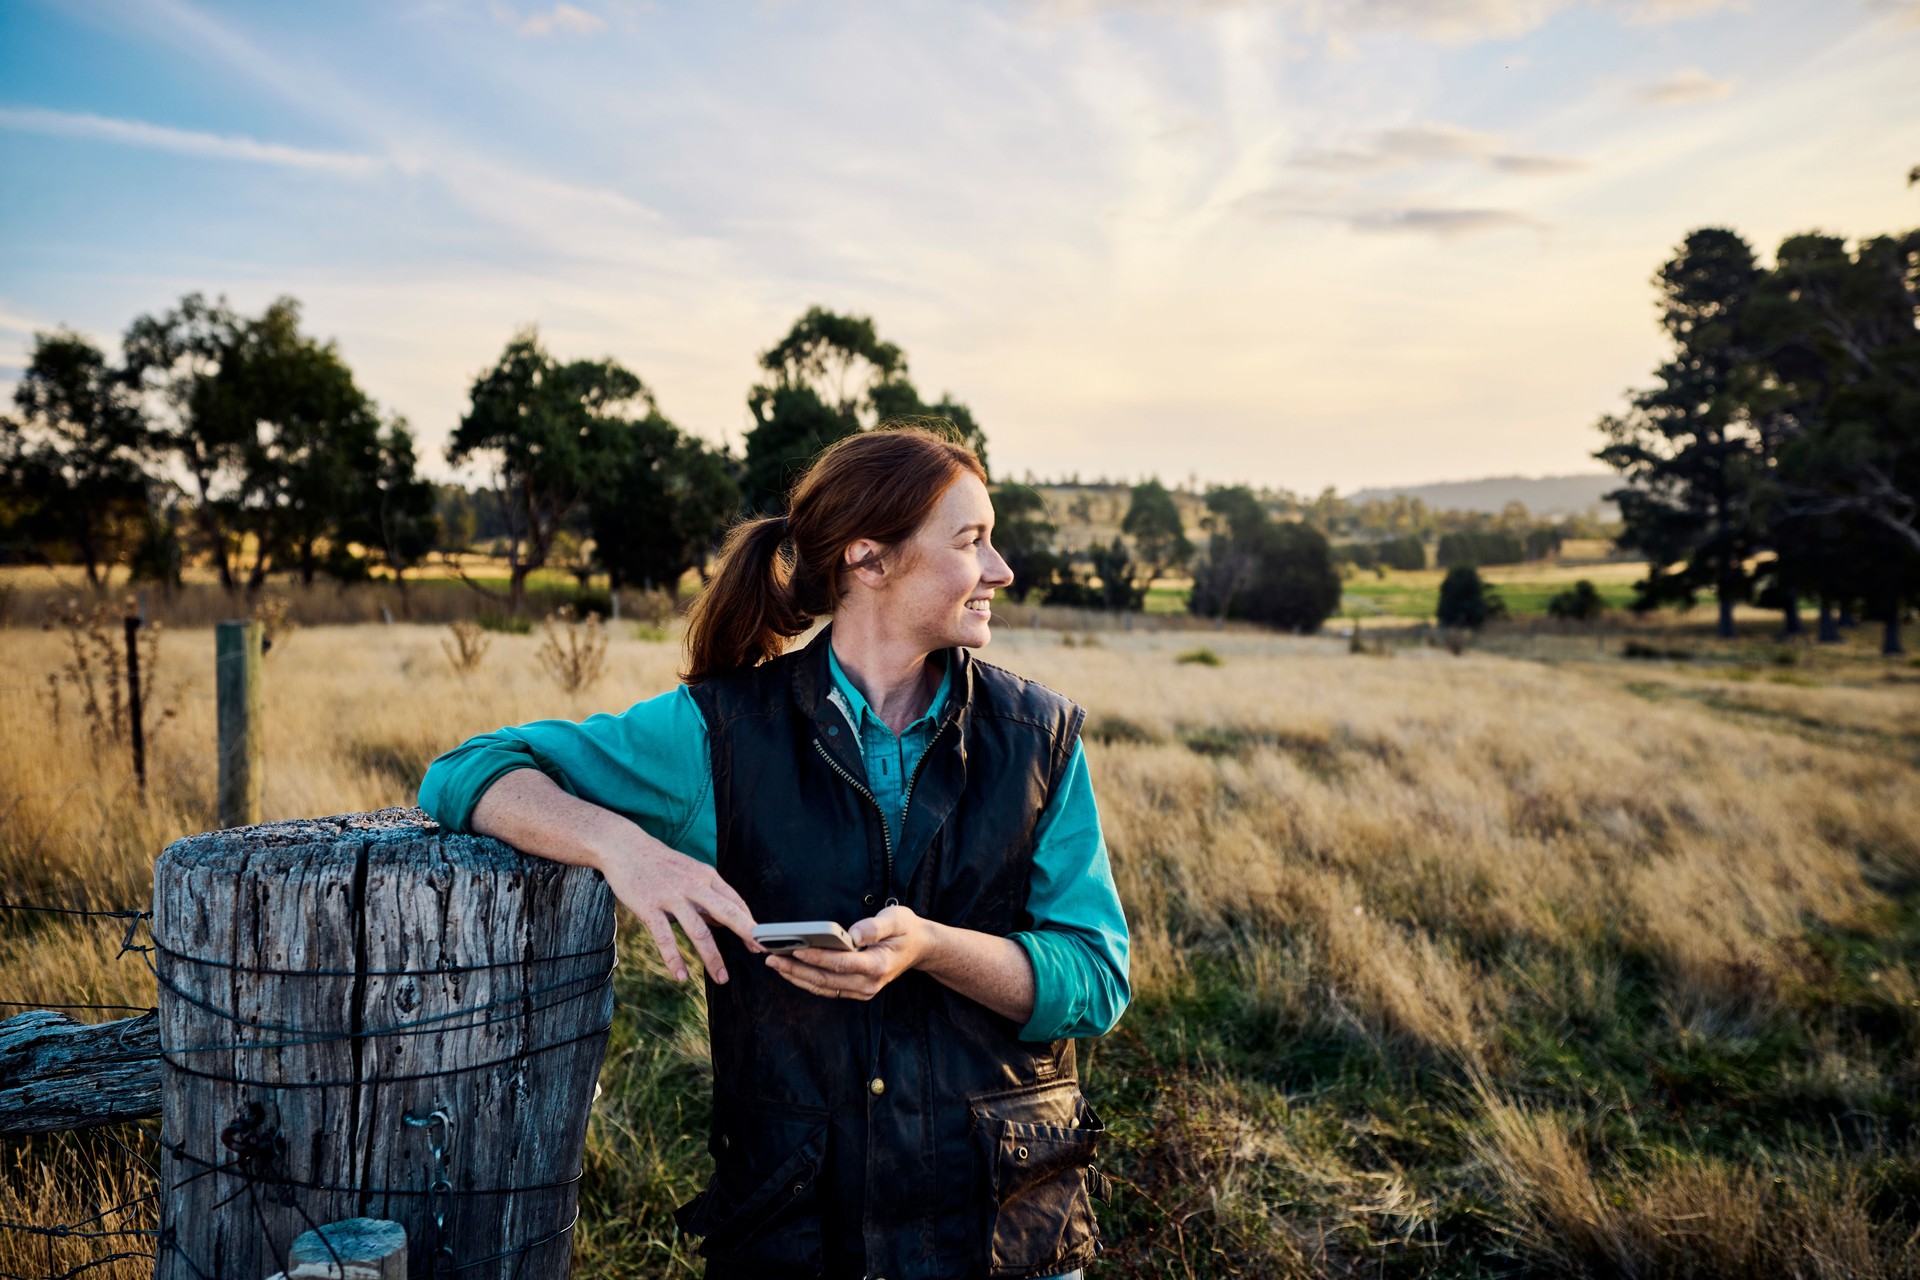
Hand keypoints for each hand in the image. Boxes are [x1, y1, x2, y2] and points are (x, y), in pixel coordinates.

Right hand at [595, 832, 762, 984]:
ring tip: (722, 978)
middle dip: (745, 934)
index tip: (761, 942)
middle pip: (726, 912)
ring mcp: (671, 897)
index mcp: (706, 876)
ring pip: (698, 931)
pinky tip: (681, 976)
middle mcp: (693, 886)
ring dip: (712, 957)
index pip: (735, 902)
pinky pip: (665, 938)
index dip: (750, 923)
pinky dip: (674, 959)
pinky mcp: (649, 908)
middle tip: (759, 954)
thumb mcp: (691, 873)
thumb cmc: (660, 864)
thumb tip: (726, 922)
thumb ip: (708, 897)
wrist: (625, 848)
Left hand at [766, 905, 931, 1000]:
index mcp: (878, 965)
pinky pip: (826, 988)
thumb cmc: (905, 930)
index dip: (817, 956)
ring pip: (823, 987)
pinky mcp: (855, 990)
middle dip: (796, 968)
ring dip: (796, 976)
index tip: (795, 948)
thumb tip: (853, 934)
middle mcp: (869, 983)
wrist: (918, 948)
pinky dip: (806, 980)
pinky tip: (789, 969)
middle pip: (826, 979)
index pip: (842, 963)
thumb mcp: (896, 919)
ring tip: (774, 962)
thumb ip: (875, 926)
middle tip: (771, 957)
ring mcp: (862, 990)